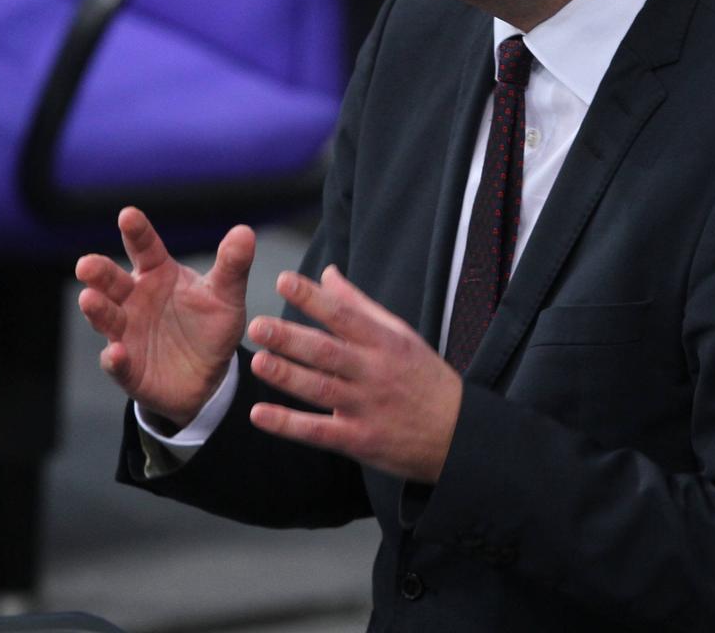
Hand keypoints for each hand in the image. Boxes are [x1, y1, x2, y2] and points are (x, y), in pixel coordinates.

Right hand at [75, 207, 252, 428]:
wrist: (208, 376)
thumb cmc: (211, 326)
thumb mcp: (226, 296)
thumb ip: (232, 266)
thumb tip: (244, 232)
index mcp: (157, 273)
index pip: (145, 247)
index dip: (136, 232)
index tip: (128, 215)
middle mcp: (134, 298)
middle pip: (112, 280)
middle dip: (98, 272)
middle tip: (86, 264)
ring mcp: (126, 332)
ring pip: (106, 317)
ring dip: (97, 309)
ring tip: (89, 299)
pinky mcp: (127, 367)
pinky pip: (117, 362)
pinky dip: (114, 359)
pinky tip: (116, 354)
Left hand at [247, 266, 462, 482]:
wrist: (457, 434)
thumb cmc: (423, 377)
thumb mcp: (400, 335)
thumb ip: (359, 305)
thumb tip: (327, 274)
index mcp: (384, 342)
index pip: (344, 315)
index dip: (313, 298)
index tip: (283, 280)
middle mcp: (374, 372)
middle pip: (328, 352)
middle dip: (291, 338)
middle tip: (257, 324)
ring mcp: (366, 407)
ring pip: (321, 389)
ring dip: (287, 376)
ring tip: (257, 361)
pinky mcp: (359, 440)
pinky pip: (319, 432)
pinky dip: (289, 425)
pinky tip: (260, 415)